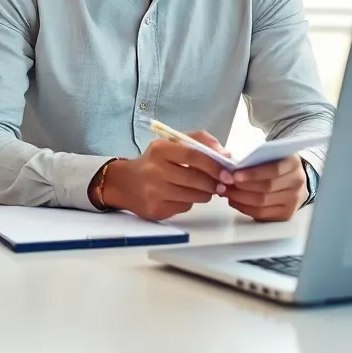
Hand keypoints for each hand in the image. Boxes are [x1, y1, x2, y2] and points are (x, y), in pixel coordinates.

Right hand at [101, 131, 233, 220]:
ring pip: (193, 196)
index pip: (193, 156)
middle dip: (213, 183)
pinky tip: (184, 196)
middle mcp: (154, 171)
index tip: (227, 171)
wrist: (124, 183)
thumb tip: (225, 154)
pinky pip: (184, 208)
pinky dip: (190, 202)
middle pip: (195, 179)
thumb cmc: (154, 162)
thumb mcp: (171, 145)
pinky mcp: (155, 210)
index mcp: (160, 150)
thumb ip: (199, 142)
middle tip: (222, 183)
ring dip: (205, 193)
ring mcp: (153, 192)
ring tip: (204, 188)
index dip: (214, 164)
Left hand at [223, 155, 305, 221]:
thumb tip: (231, 169)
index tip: (234, 175)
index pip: (273, 169)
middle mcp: (296, 182)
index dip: (253, 174)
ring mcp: (293, 200)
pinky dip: (244, 208)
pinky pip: (261, 214)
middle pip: (266, 188)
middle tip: (224, 183)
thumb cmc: (276, 164)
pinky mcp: (286, 214)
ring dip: (239, 198)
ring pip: (262, 203)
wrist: (294, 180)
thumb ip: (254, 159)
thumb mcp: (270, 155)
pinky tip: (234, 201)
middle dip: (242, 187)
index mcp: (293, 164)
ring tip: (225, 192)